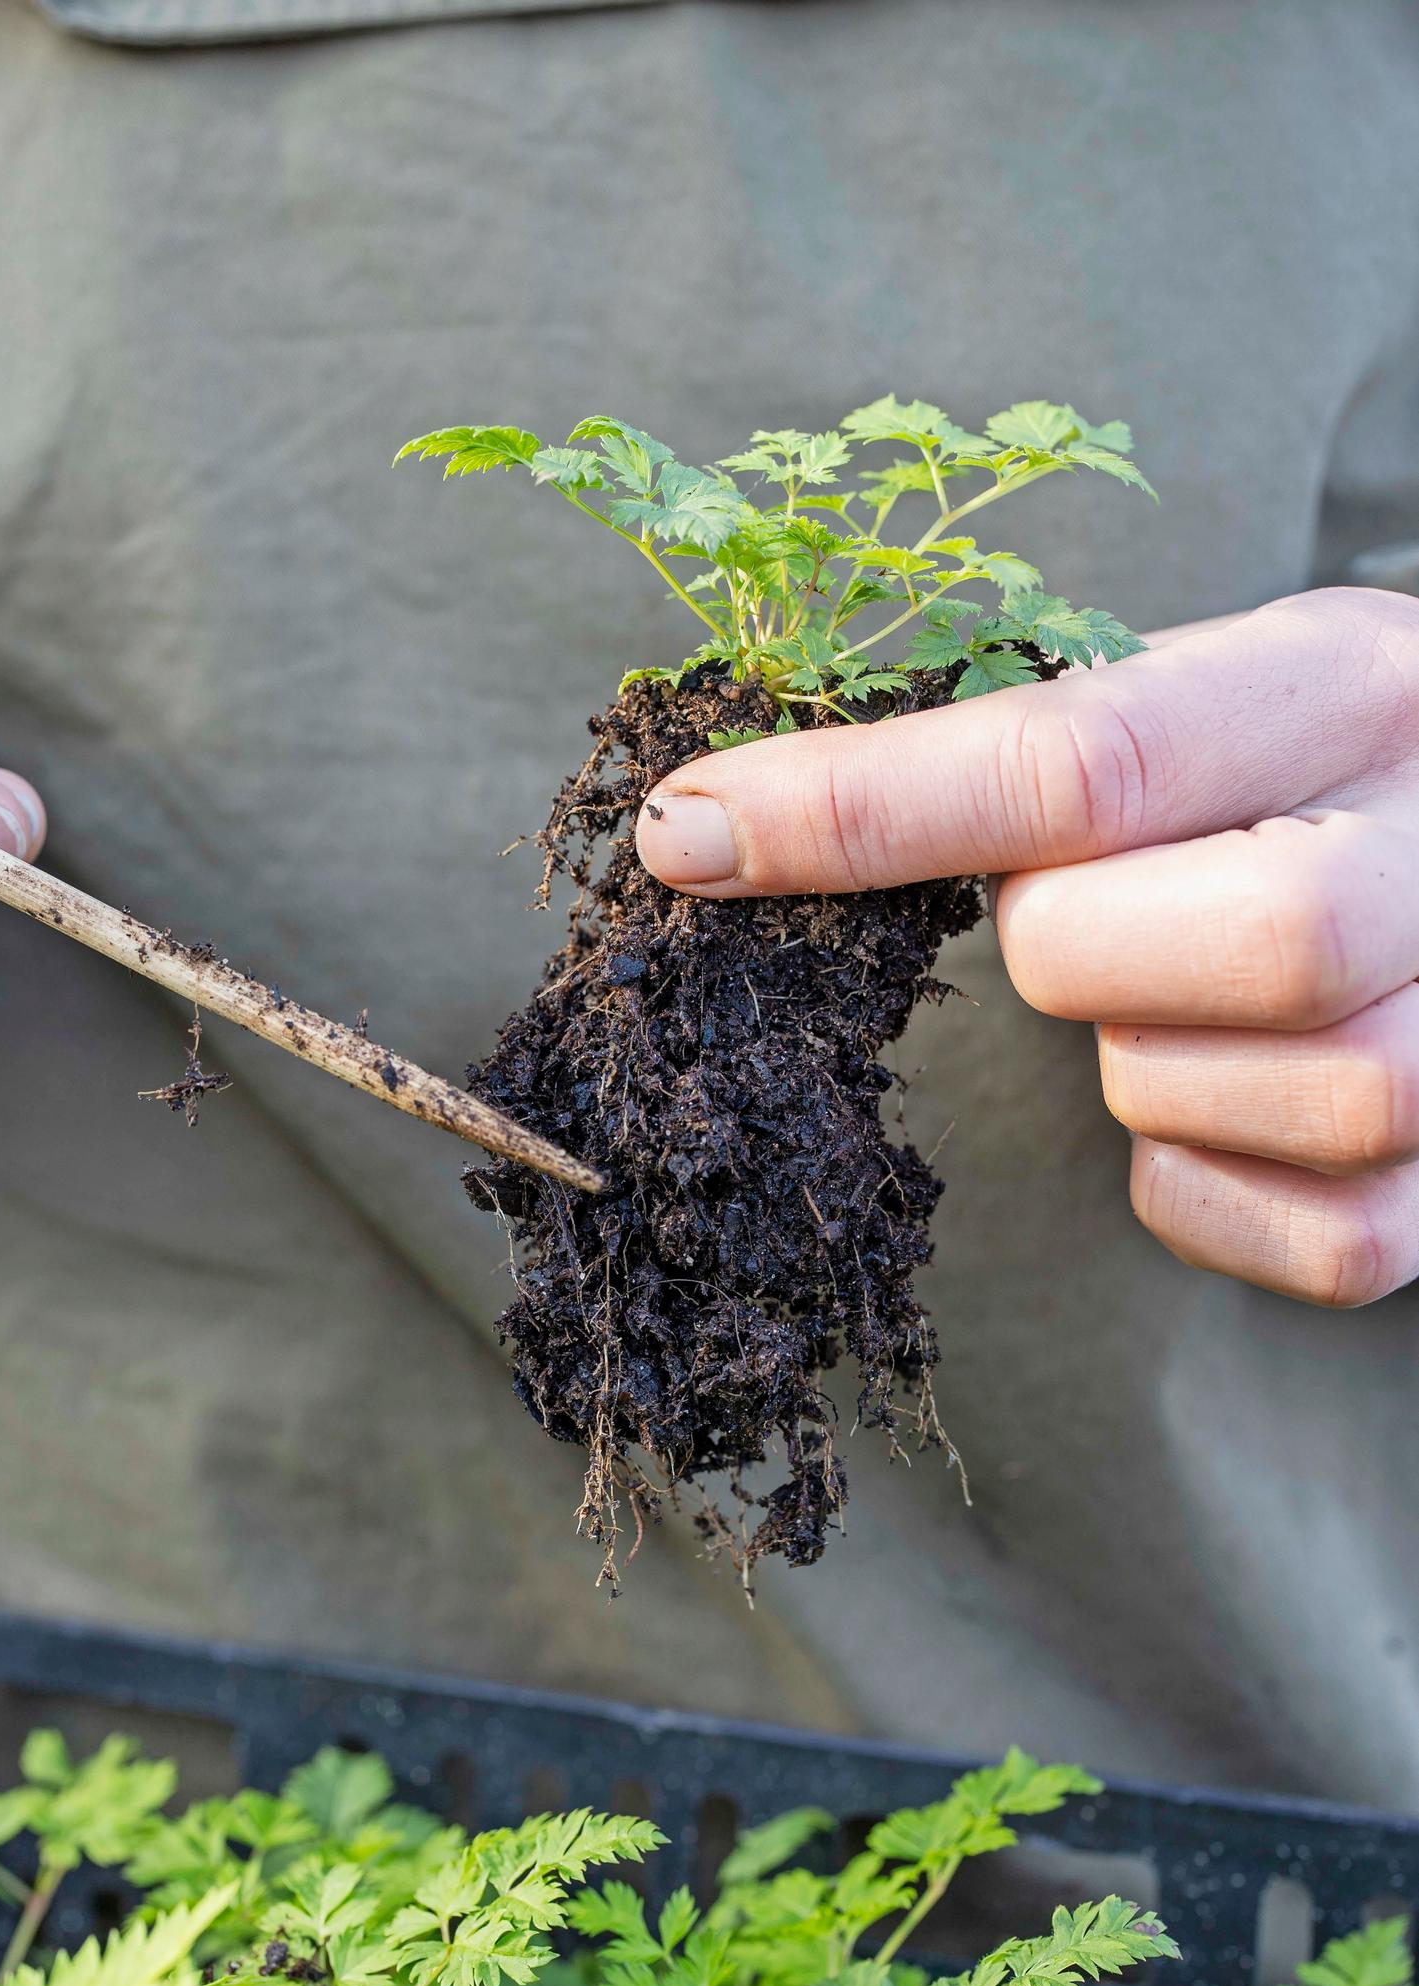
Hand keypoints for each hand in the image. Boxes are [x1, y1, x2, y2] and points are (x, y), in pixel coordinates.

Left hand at [635, 587, 1418, 1306]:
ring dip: (1146, 1070)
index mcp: (1349, 688)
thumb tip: (727, 826)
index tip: (692, 833)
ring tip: (1196, 1000)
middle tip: (1101, 918)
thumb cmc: (1320, 776)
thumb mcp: (1218, 693)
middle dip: (1066, 951)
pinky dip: (1209, 1187)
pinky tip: (1235, 1103)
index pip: (1074, 759)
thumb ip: (1039, 741)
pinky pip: (1288, 1240)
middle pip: (1140, 951)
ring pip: (1205, 1102)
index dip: (858, 807)